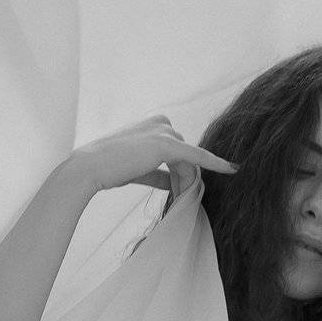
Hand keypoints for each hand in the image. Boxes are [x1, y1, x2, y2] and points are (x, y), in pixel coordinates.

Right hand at [71, 115, 235, 198]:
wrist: (89, 168)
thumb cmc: (107, 169)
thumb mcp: (137, 169)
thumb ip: (158, 173)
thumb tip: (174, 183)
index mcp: (152, 124)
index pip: (176, 150)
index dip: (178, 172)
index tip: (180, 189)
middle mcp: (160, 122)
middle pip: (185, 155)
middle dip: (183, 177)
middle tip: (178, 197)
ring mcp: (164, 132)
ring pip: (188, 160)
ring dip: (186, 180)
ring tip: (178, 196)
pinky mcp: (167, 145)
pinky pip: (197, 156)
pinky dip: (216, 163)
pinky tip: (232, 169)